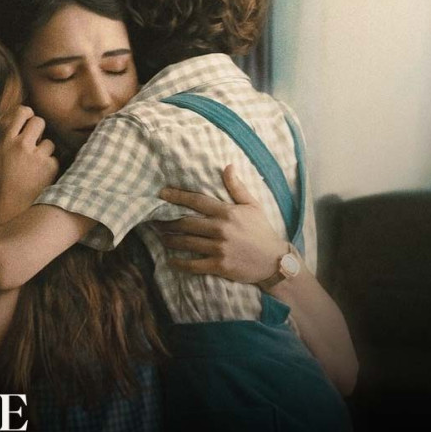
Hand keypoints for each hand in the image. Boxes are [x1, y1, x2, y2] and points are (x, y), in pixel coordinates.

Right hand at [0, 105, 57, 211]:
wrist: (11, 207)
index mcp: (7, 141)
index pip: (22, 113)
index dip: (26, 113)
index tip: (26, 118)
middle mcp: (24, 145)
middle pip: (39, 122)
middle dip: (37, 129)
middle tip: (33, 139)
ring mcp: (39, 156)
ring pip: (49, 141)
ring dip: (44, 149)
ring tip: (35, 161)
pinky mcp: (51, 168)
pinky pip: (55, 158)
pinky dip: (49, 165)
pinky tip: (40, 173)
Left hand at [154, 165, 287, 283]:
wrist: (275, 261)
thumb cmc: (262, 231)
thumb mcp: (253, 206)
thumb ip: (237, 187)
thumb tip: (228, 166)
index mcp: (227, 212)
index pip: (197, 201)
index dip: (177, 196)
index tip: (161, 194)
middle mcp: (221, 229)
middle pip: (186, 222)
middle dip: (168, 222)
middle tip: (155, 221)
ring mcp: (220, 248)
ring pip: (187, 242)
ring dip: (170, 240)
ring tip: (161, 238)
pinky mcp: (220, 265)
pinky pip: (193, 264)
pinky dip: (179, 263)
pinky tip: (170, 261)